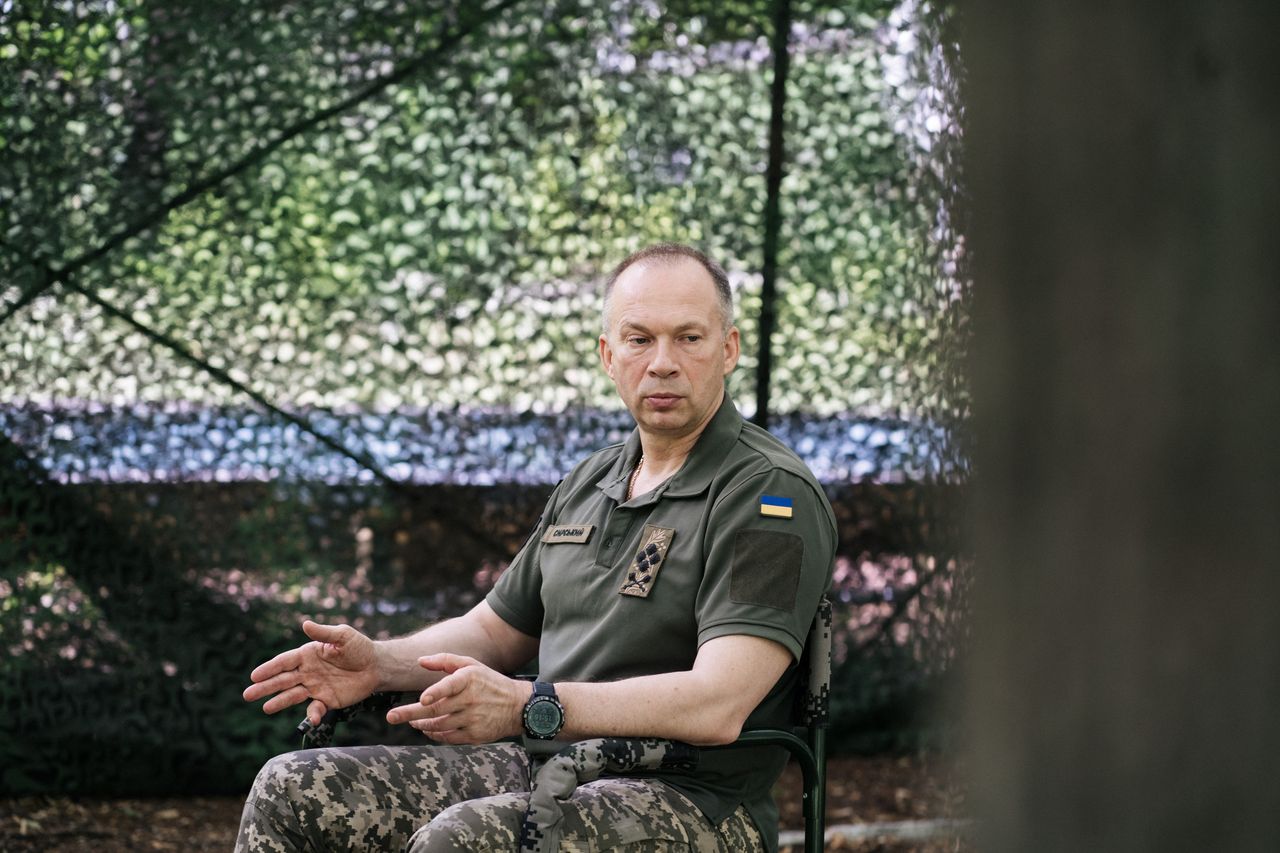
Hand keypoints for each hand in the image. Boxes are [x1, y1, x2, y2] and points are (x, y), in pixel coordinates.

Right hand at [242, 620, 379, 726]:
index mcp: (308, 654)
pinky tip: (312, 718)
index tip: (254, 675)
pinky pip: (315, 708)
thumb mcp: (343, 636)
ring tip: (264, 707)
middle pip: (282, 680)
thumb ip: (324, 633)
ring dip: (278, 701)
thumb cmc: (359, 647)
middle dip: (265, 687)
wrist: (376, 666)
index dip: (269, 669)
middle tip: (248, 694)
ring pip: (292, 695)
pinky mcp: (326, 700)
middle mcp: (307, 672)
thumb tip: (305, 624)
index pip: (284, 662)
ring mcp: (315, 687)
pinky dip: (312, 714)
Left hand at [386, 653, 527, 744]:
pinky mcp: (475, 736)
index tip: (423, 699)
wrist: (518, 706)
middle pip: (437, 710)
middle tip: (391, 717)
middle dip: (411, 714)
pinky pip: (448, 738)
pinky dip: (434, 735)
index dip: (436, 692)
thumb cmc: (489, 682)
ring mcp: (473, 720)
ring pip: (439, 725)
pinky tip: (427, 730)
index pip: (451, 686)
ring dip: (421, 724)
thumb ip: (445, 661)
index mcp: (469, 679)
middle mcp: (471, 700)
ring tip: (411, 721)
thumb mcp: (471, 665)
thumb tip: (419, 661)